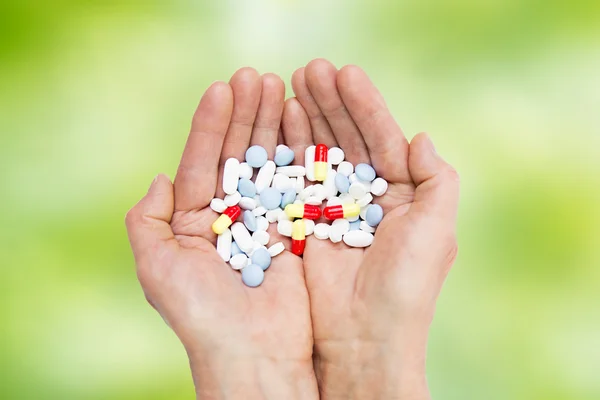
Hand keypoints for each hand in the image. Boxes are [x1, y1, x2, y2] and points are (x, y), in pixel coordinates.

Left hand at [126, 68, 317, 399]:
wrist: (254, 356)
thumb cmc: (200, 316)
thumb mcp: (156, 268)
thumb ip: (147, 221)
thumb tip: (159, 178)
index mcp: (194, 221)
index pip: (202, 161)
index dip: (211, 124)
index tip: (223, 88)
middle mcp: (230, 216)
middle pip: (238, 154)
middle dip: (246, 115)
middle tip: (258, 77)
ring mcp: (265, 220)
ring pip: (269, 163)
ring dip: (273, 125)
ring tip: (280, 87)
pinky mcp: (296, 230)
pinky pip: (297, 185)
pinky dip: (299, 154)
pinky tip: (301, 123)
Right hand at [289, 59, 459, 398]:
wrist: (364, 339)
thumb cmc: (406, 286)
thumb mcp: (436, 229)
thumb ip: (437, 179)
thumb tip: (419, 136)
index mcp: (403, 192)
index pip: (382, 137)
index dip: (364, 104)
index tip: (344, 73)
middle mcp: (368, 195)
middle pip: (348, 137)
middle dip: (330, 102)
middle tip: (310, 68)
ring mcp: (334, 207)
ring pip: (320, 151)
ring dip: (308, 116)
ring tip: (291, 83)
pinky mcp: (306, 221)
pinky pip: (297, 178)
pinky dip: (289, 149)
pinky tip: (281, 121)